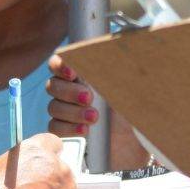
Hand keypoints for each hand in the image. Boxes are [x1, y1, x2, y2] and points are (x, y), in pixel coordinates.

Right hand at [45, 53, 149, 168]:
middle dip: (69, 92)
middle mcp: (71, 92)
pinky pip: (54, 128)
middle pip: (53, 86)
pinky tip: (84, 131)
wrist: (136, 142)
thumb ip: (114, 68)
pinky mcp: (66, 132)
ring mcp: (67, 113)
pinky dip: (67, 128)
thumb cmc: (132, 110)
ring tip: (94, 118)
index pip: (59, 64)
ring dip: (72, 112)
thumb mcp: (126, 87)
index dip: (60, 65)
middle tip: (90, 98)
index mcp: (82, 75)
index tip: (72, 72)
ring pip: (53, 107)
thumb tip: (112, 47)